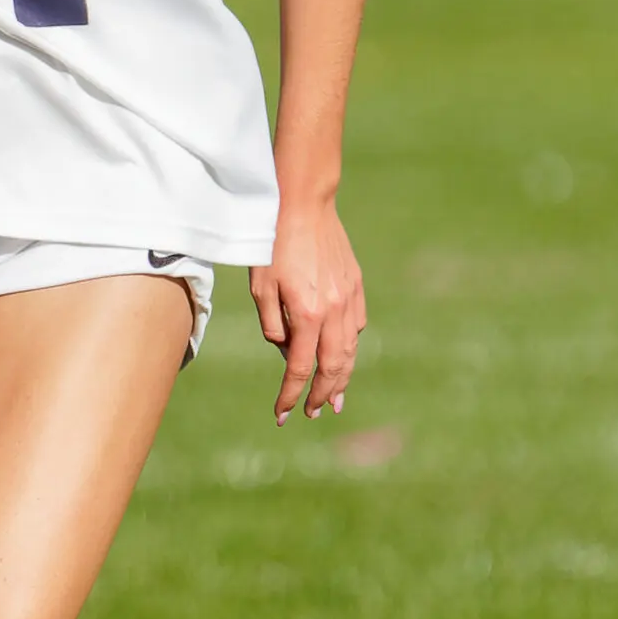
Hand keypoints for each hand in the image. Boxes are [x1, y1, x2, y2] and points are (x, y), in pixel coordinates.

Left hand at [250, 196, 365, 424]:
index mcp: (307, 314)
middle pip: (332, 367)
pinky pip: (356, 326)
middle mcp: (333, 311)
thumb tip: (287, 352)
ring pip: (350, 350)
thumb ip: (273, 325)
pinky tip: (342, 356)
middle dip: (322, 395)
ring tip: (335, 400)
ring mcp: (349, 298)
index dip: (291, 395)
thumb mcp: (261, 287)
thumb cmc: (273, 243)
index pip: (300, 369)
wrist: (304, 204)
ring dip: (342, 379)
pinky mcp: (356, 286)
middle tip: (315, 414)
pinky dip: (349, 347)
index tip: (282, 414)